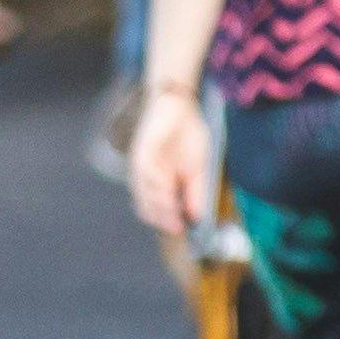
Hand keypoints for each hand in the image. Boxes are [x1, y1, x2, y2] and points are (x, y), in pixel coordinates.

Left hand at [124, 88, 213, 239]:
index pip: (156, 208)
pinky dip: (156, 187)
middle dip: (163, 218)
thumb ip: (195, 192)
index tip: (182, 231)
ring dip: (160, 207)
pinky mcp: (141, 152)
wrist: (179, 107)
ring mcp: (143, 165)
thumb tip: (197, 216)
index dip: (168, 221)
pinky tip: (168, 194)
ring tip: (173, 217)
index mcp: (159, 182)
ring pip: (145, 193)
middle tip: (177, 228)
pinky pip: (145, 174)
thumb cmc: (187, 135)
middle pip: (148, 205)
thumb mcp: (197, 169)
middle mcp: (146, 177)